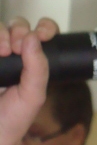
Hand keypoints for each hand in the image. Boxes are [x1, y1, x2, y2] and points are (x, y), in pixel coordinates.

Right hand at [0, 17, 57, 144]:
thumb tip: (33, 37)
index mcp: (32, 61)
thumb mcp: (33, 94)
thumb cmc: (12, 119)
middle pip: (17, 25)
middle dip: (20, 30)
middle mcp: (12, 54)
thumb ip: (38, 67)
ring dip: (2, 33)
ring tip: (3, 51)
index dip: (44, 27)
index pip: (41, 33)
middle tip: (17, 48)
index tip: (43, 34)